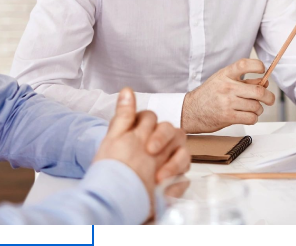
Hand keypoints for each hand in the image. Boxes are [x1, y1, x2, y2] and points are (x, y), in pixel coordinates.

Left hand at [93, 88, 189, 211]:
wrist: (112, 205)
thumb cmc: (112, 172)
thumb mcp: (114, 140)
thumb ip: (124, 115)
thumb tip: (127, 90)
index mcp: (142, 133)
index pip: (153, 119)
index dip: (153, 128)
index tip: (146, 143)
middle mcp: (157, 147)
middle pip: (174, 132)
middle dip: (165, 140)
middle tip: (152, 154)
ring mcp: (167, 165)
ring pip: (184, 155)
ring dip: (174, 164)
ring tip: (159, 178)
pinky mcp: (173, 184)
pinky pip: (184, 181)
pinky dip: (175, 186)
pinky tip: (164, 192)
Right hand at [181, 58, 275, 132]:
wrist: (191, 111)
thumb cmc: (209, 95)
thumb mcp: (222, 80)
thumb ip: (242, 80)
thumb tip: (264, 82)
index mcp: (225, 74)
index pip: (244, 64)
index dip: (258, 66)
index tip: (263, 70)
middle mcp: (227, 87)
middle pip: (258, 90)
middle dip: (269, 97)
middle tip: (269, 99)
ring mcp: (227, 102)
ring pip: (256, 106)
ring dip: (258, 109)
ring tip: (253, 109)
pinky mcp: (228, 117)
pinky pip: (251, 118)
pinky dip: (253, 118)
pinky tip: (248, 116)